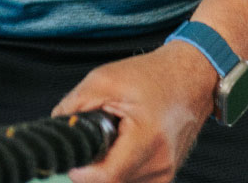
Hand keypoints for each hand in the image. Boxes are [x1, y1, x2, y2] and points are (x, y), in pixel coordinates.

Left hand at [53, 41, 216, 182]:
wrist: (191, 77)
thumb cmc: (151, 76)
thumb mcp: (105, 80)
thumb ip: (75, 104)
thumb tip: (56, 127)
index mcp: (147, 141)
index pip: (106, 177)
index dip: (81, 172)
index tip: (71, 156)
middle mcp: (160, 166)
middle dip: (93, 164)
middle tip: (90, 136)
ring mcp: (165, 174)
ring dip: (107, 167)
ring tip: (111, 135)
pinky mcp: (165, 176)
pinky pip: (132, 181)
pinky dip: (120, 167)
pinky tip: (121, 145)